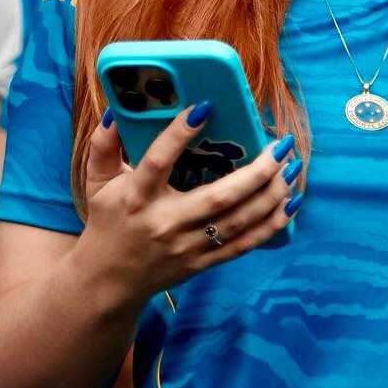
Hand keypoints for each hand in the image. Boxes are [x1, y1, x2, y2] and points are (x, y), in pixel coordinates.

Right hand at [77, 103, 298, 302]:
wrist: (108, 280)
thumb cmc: (107, 222)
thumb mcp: (96, 181)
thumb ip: (103, 144)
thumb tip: (117, 108)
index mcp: (137, 197)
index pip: (158, 161)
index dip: (179, 134)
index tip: (204, 107)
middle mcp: (166, 223)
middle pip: (218, 196)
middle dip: (256, 170)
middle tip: (280, 144)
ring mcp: (188, 246)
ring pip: (239, 220)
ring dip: (271, 193)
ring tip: (291, 166)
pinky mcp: (203, 262)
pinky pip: (244, 244)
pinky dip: (271, 224)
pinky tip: (291, 202)